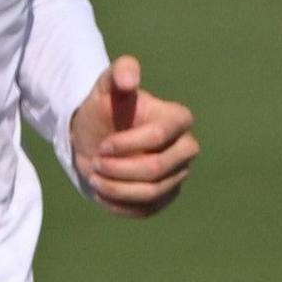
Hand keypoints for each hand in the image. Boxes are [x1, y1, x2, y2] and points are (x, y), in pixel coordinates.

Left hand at [71, 56, 200, 216]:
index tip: (103, 144)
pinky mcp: (167, 196)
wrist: (97, 139)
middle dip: (120, 169)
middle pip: (158, 168)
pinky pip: (149, 209)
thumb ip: (119, 72)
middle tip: (95, 163)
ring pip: (152, 192)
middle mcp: (187, 147)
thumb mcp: (106, 86)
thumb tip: (130, 79)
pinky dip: (121, 205)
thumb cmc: (105, 110)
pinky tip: (102, 193)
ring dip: (116, 188)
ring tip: (94, 177)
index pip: (160, 136)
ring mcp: (179, 174)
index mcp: (179, 118)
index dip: (127, 144)